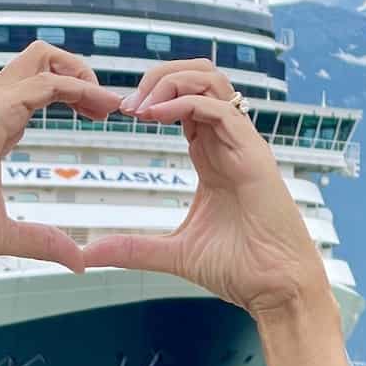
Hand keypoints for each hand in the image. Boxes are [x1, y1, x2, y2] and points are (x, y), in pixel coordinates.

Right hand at [0, 41, 124, 271]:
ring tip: (107, 105)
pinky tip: (98, 107)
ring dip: (82, 74)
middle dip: (80, 74)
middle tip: (106, 107)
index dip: (71, 96)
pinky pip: (48, 81)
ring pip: (44, 57)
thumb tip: (75, 261)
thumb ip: (42, 241)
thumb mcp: (6, 234)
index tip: (96, 117)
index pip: (37, 90)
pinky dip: (79, 87)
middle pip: (42, 61)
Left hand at [80, 60, 330, 316]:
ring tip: (139, 107)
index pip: (183, 101)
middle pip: (196, 76)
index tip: (122, 116)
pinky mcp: (253, 154)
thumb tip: (90, 254)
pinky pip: (219, 108)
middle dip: (158, 76)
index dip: (151, 98)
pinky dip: (184, 103)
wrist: (276, 288)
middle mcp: (228, 142)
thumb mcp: (172, 253)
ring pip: (209, 80)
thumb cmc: (239, 269)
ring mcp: (242, 144)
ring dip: (169, 81)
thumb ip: (133, 249)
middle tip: (126, 105)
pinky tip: (155, 117)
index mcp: (212, 156)